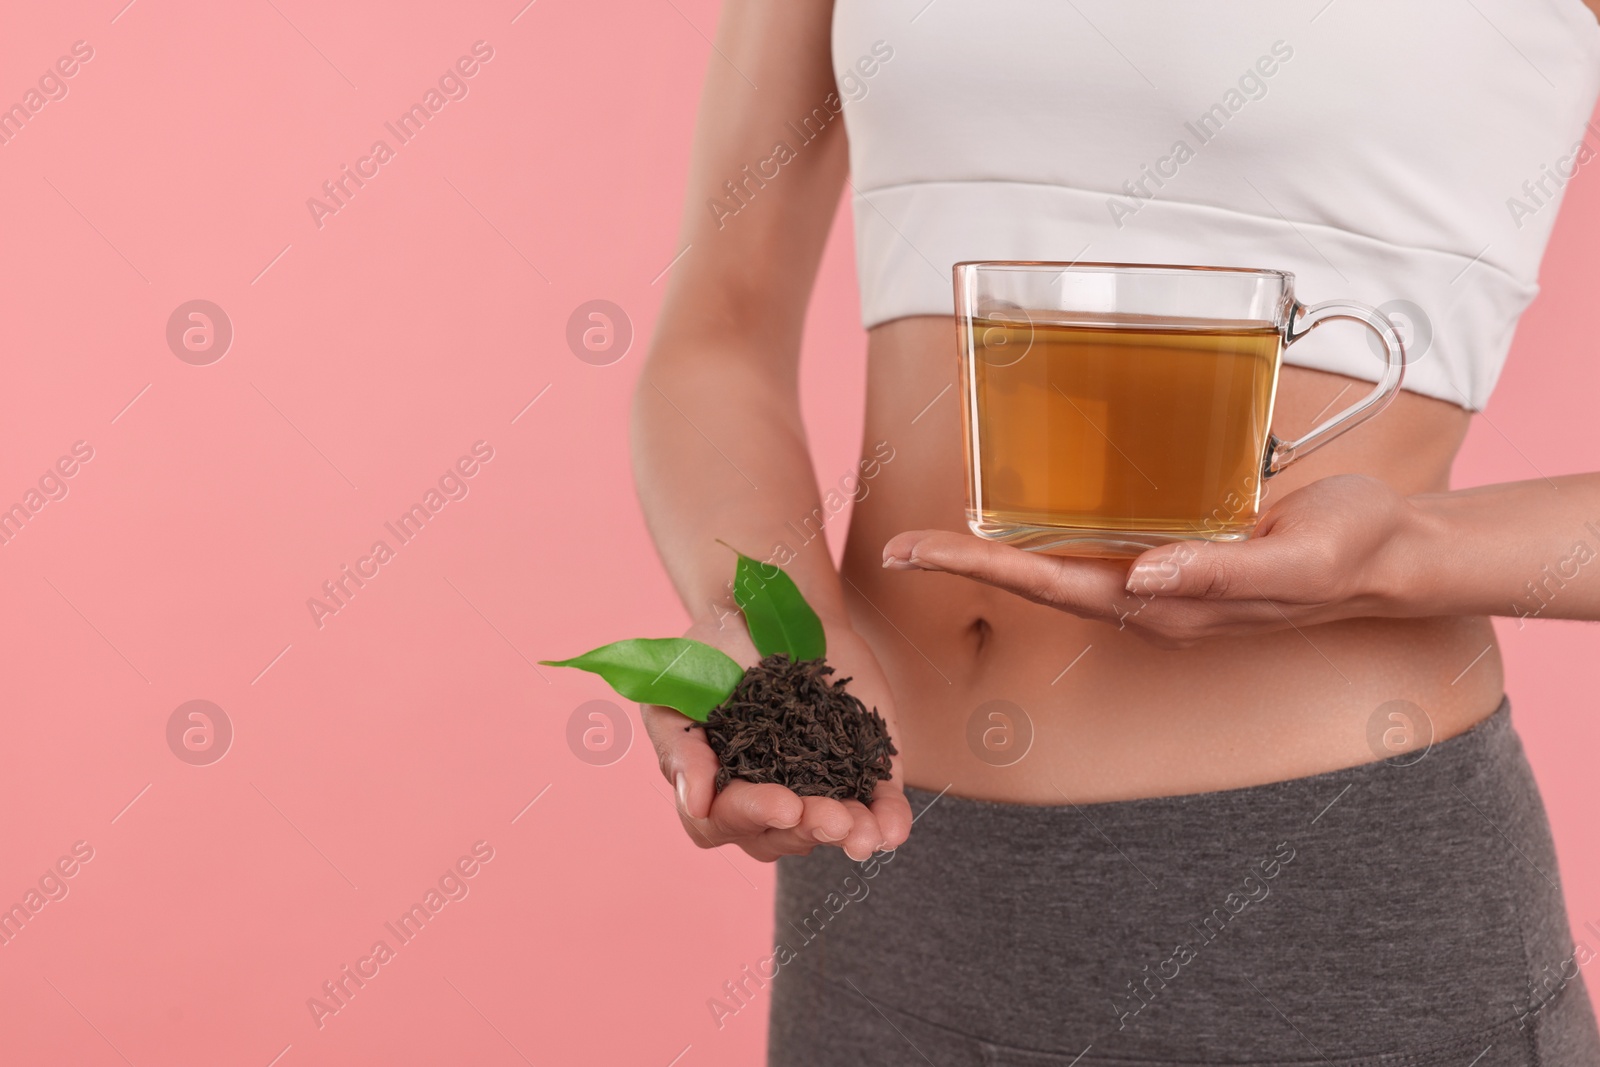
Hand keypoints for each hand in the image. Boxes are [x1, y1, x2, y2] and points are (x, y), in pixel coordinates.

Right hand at [639, 615, 912, 862]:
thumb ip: (681, 747)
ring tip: (864, 832)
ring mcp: (816, 788)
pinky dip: (886, 822)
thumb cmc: (711, 654)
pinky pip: (876, 808)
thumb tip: (696, 802)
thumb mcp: (680, 690)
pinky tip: (892, 829)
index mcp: (716, 785)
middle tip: (832, 816)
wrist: (767, 613)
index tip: (782, 802)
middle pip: (782, 835)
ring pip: (830, 830)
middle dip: (808, 828)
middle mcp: (766, 798)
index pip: (726, 820)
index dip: (753, 816)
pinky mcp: (860, 770)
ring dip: (849, 835)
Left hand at [882, 473, 1418, 648]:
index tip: (911, 553)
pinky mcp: (1172, 555)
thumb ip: (1225, 574)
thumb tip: (1142, 577)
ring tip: (932, 535)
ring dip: (994, 552)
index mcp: (1164, 603)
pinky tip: (1017, 514)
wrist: (1390, 556)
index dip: (976, 568)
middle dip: (964, 564)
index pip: (1049, 585)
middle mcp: (1147, 598)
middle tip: (894, 545)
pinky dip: (1044, 534)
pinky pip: (1094, 547)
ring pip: (1058, 566)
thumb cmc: (1350, 551)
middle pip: (1035, 580)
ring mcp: (1156, 580)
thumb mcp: (1298, 560)